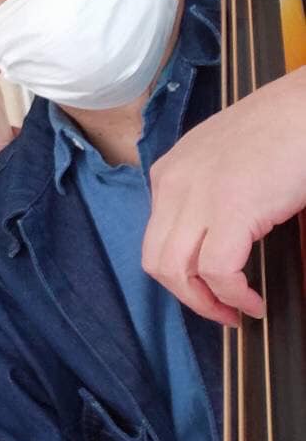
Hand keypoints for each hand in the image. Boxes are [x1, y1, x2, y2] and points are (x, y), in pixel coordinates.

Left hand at [142, 68, 305, 324]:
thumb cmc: (285, 129)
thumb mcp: (229, 162)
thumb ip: (211, 194)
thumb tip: (221, 240)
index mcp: (171, 173)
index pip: (156, 238)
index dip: (181, 274)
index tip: (208, 290)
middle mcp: (173, 183)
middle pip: (156, 260)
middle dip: (187, 296)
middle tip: (221, 311)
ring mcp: (198, 194)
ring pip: (174, 269)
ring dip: (205, 302)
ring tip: (236, 311)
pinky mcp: (232, 205)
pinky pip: (216, 269)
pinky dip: (232, 295)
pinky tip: (253, 301)